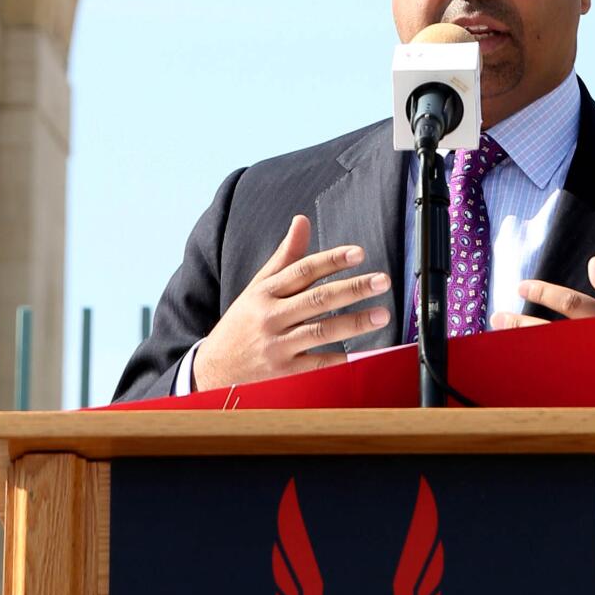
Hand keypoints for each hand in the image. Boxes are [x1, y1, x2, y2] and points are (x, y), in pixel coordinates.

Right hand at [192, 216, 392, 390]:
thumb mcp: (257, 288)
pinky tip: (362, 353)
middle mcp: (271, 317)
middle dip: (352, 289)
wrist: (212, 371)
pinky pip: (317, 365)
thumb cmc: (242, 324)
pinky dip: (340, 360)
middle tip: (382, 281)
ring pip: (321, 331)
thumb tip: (302, 220)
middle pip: (317, 299)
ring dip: (354, 322)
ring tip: (381, 314)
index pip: (303, 271)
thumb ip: (285, 257)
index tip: (358, 253)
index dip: (331, 260)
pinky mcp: (283, 374)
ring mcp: (277, 347)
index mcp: (265, 292)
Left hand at [496, 255, 594, 408]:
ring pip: (553, 360)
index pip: (571, 302)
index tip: (522, 286)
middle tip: (498, 317)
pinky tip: (524, 374)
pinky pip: (565, 387)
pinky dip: (542, 378)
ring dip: (525, 350)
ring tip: (503, 342)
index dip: (543, 291)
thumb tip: (593, 265)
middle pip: (553, 332)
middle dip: (521, 323)